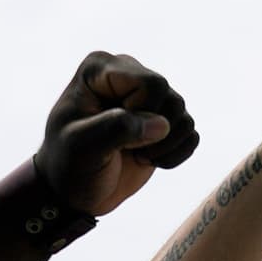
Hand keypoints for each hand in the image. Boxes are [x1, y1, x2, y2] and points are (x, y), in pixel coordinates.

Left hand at [35, 52, 197, 215]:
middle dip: (155, 134)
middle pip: (172, 99)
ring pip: (184, 117)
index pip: (151, 83)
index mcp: (101, 69)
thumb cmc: (70, 165)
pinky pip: (191, 135)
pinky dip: (177, 155)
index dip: (142, 114)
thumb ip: (117, 129)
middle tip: (127, 150)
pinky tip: (151, 161)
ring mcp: (149, 99)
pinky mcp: (164, 124)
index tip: (114, 135)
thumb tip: (163, 125)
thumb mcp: (83, 146)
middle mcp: (129, 75)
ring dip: (167, 147)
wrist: (76, 191)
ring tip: (138, 156)